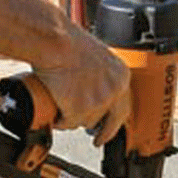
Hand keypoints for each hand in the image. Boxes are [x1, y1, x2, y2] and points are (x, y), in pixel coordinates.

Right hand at [32, 26, 129, 146]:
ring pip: (85, 122)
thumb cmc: (68, 42)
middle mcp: (114, 91)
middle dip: (98, 130)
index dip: (114, 124)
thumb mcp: (96, 58)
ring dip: (73, 117)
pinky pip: (67, 123)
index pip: (123, 109)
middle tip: (92, 135)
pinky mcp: (79, 109)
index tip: (107, 133)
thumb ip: (102, 76)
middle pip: (106, 121)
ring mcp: (98, 101)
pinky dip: (59, 119)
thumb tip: (94, 89)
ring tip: (62, 100)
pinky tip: (54, 106)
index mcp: (121, 76)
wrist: (54, 41)